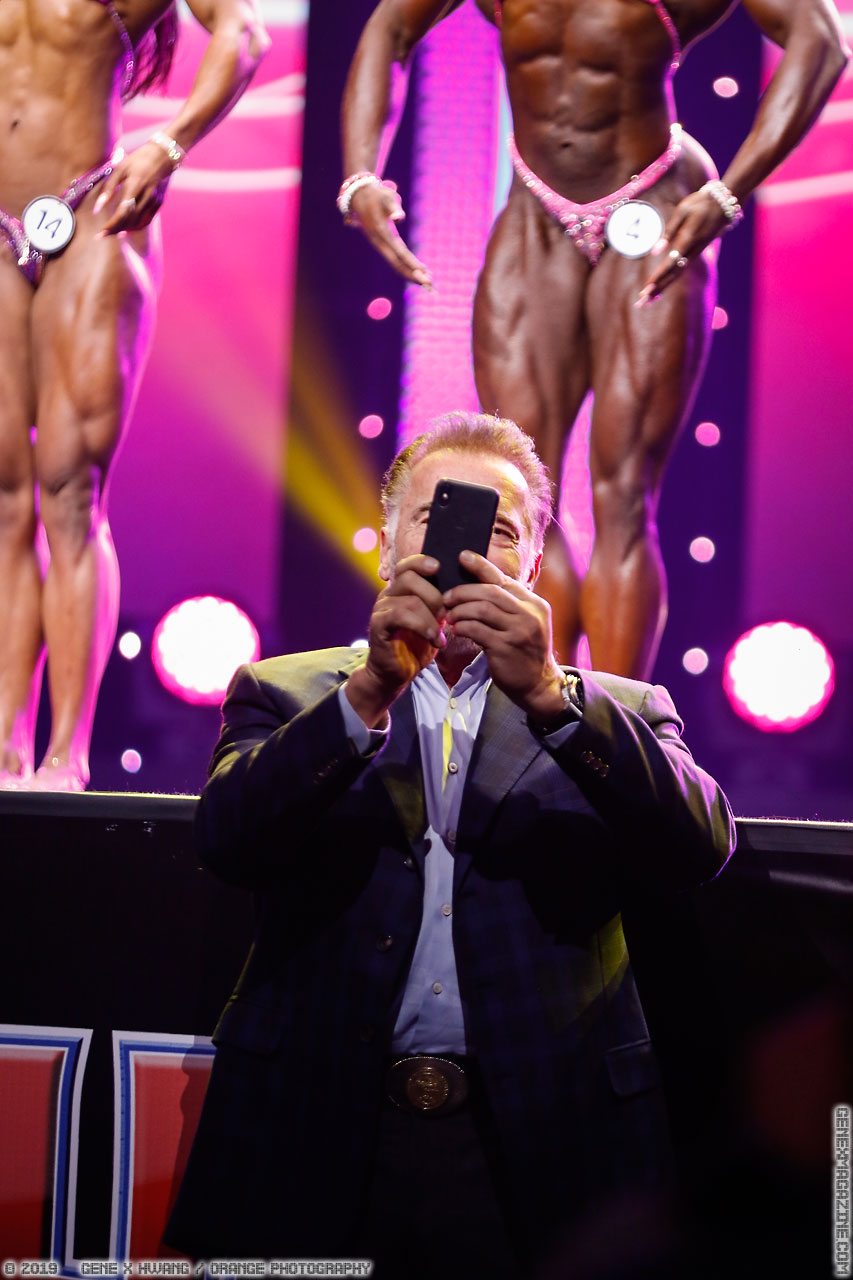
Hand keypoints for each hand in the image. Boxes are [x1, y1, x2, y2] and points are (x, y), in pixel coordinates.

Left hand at [93, 143, 174, 235]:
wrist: (163, 155)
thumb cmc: (137, 160)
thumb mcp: (120, 169)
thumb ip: (108, 188)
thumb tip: (97, 208)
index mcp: (135, 185)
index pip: (122, 212)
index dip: (111, 225)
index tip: (100, 233)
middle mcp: (147, 195)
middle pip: (130, 221)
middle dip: (115, 230)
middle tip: (102, 235)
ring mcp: (155, 201)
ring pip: (138, 223)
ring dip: (124, 229)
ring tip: (111, 232)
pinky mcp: (159, 203)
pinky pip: (146, 220)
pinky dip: (136, 226)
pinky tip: (126, 229)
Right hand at [346, 554, 444, 725]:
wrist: (396, 673)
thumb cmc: (416, 645)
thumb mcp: (433, 620)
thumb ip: (440, 603)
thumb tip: (462, 588)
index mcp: (401, 590)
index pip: (408, 565)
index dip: (423, 561)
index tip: (440, 567)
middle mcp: (388, 595)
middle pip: (410, 577)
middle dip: (435, 595)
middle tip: (446, 616)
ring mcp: (381, 609)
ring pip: (410, 599)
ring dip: (431, 618)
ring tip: (440, 635)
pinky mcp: (378, 626)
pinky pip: (400, 616)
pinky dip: (422, 627)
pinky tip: (434, 640)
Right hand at [349, 181, 432, 287]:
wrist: (359, 195)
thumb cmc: (377, 194)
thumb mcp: (386, 196)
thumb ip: (393, 206)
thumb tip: (399, 218)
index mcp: (381, 232)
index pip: (399, 252)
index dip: (412, 263)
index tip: (424, 272)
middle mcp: (379, 242)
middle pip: (397, 264)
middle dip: (414, 275)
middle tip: (430, 285)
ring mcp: (379, 245)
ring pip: (396, 264)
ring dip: (411, 274)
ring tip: (428, 283)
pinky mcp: (382, 245)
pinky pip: (395, 260)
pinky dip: (407, 267)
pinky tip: (419, 271)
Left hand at [442, 552, 565, 719]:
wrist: (538, 684)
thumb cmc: (524, 652)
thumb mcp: (524, 623)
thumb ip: (508, 605)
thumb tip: (476, 585)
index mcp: (534, 604)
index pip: (503, 579)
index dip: (481, 566)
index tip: (462, 557)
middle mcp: (530, 615)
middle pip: (490, 592)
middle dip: (463, 591)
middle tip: (446, 597)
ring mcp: (519, 632)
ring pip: (482, 609)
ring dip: (460, 610)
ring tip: (449, 616)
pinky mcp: (506, 648)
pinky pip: (477, 630)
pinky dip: (462, 626)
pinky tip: (456, 629)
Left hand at [635, 188, 728, 304]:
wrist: (724, 203)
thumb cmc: (700, 203)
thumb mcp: (682, 211)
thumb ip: (669, 231)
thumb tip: (655, 251)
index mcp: (687, 240)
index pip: (669, 264)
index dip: (657, 277)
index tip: (645, 289)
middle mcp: (692, 251)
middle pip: (672, 275)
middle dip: (656, 290)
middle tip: (641, 303)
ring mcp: (695, 253)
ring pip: (676, 275)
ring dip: (661, 288)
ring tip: (646, 301)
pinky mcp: (695, 253)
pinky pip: (680, 270)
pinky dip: (668, 280)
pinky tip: (659, 288)